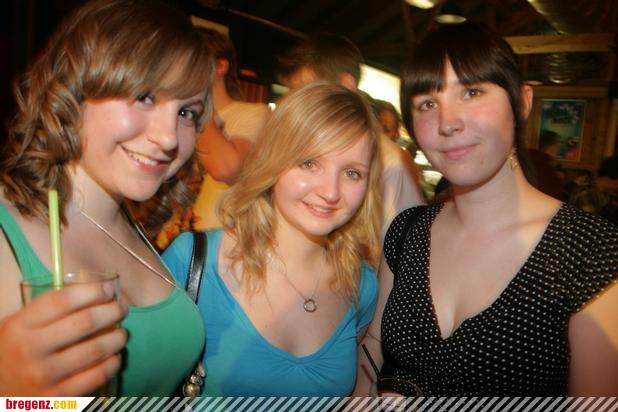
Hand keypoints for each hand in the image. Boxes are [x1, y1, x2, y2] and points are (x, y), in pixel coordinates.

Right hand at [0, 282, 126, 395]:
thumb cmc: (14, 350)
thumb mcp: (18, 324)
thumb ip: (48, 309)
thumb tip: (92, 291)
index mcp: (21, 326)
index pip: (63, 300)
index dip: (91, 291)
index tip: (107, 289)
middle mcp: (32, 349)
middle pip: (85, 322)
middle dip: (112, 311)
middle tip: (121, 308)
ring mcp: (46, 375)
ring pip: (96, 349)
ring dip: (117, 337)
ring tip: (121, 333)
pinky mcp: (59, 397)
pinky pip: (97, 376)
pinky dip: (113, 363)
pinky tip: (114, 356)